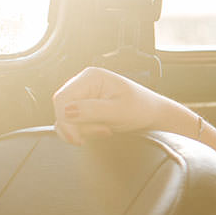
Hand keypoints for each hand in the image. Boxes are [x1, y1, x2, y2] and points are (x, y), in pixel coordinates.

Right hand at [52, 66, 193, 144]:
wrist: (153, 114)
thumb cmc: (142, 108)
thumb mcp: (118, 111)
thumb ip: (91, 111)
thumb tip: (65, 111)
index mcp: (91, 76)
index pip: (62, 98)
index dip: (65, 119)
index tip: (78, 137)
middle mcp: (84, 83)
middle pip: (62, 109)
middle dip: (78, 126)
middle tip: (103, 131)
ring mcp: (84, 95)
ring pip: (65, 118)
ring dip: (83, 130)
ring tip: (106, 129)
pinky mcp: (84, 107)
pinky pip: (72, 123)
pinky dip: (84, 131)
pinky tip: (101, 130)